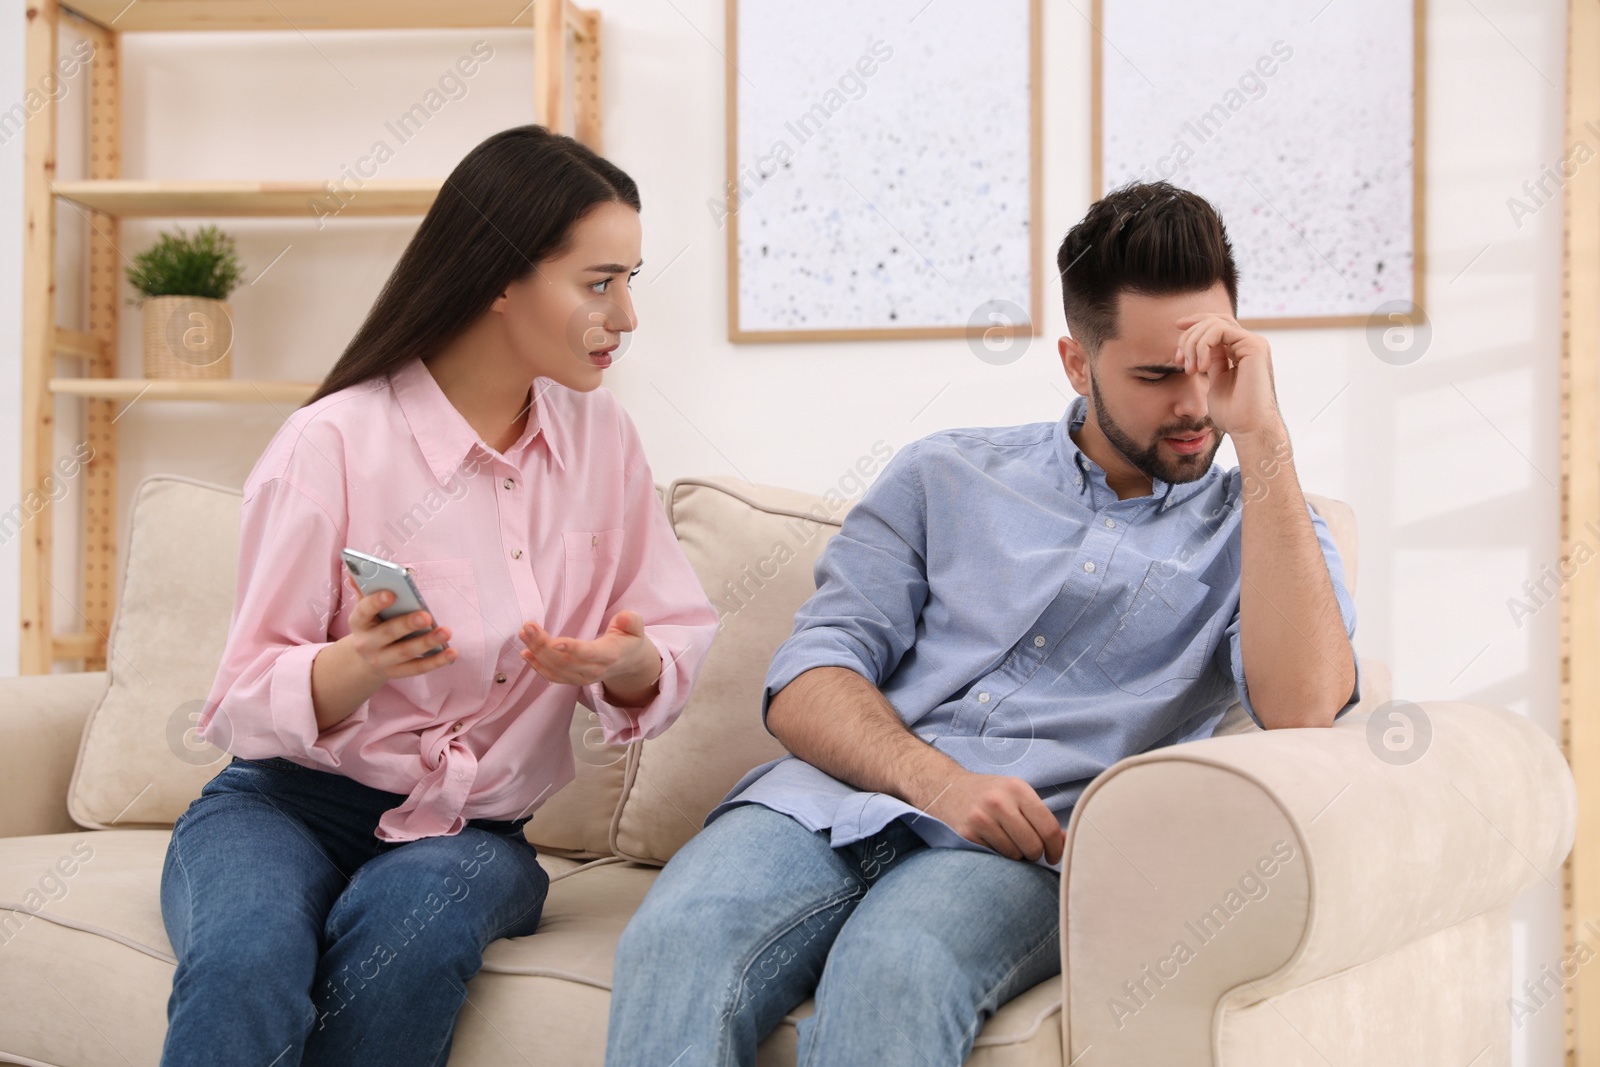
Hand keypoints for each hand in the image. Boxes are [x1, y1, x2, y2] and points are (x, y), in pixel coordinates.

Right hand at [340, 571, 457, 684]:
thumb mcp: (366, 608)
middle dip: (407, 624)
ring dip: (426, 642)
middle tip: (426, 615)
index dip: (376, 602)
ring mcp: (382, 660)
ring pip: (405, 652)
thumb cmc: (373, 623)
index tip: (392, 593)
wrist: (365, 659)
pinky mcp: (397, 672)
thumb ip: (366, 589)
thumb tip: (357, 567)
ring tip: (446, 632)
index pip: (364, 611)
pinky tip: (452, 652)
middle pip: (387, 633)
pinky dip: (436, 661)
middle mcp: (367, 643)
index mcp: (358, 622)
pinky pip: (418, 668)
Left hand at [518, 609, 660, 702]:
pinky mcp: (573, 680)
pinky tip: (526, 652)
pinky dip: (537, 666)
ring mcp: (582, 678)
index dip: (572, 649)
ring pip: (555, 669)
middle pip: (565, 661)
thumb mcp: (636, 628)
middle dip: (544, 644)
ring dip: (537, 652)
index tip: (555, 641)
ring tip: (524, 634)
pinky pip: (552, 676)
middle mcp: (594, 671)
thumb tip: (624, 618)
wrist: (629, 663)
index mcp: (609, 656)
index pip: (589, 654)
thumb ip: (631, 621)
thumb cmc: (629, 640)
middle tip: (528, 627)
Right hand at [920, 770, 1064, 864]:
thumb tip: (1066, 841)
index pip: (1049, 828)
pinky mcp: (966, 833)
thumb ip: (1041, 816)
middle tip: (1026, 848)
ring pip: (1014, 855)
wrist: (945, 788)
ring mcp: (980, 818)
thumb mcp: (1016, 795)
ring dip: (1014, 855)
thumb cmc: (987, 794)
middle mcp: (999, 801)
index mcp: (1017, 789)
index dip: (1056, 848)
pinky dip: (996, 855)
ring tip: (1004, 841)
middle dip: (1034, 853)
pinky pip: (994, 857)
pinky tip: (989, 842)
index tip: (1053, 857)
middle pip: (1033, 846)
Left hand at [1173, 312, 1281, 439]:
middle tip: (1179, 361)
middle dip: (1189, 335)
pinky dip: (1203, 345)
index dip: (1195, 322)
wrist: (1248, 428)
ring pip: (1214, 323)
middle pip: (1213, 320)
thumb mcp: (1216, 381)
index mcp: (1241, 351)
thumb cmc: (1233, 414)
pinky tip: (1201, 368)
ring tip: (1190, 370)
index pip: (1217, 324)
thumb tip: (1198, 346)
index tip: (1176, 327)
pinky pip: (1220, 330)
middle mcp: (1249, 344)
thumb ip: (1211, 361)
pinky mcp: (1254, 346)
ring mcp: (1253, 343)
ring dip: (1193, 343)